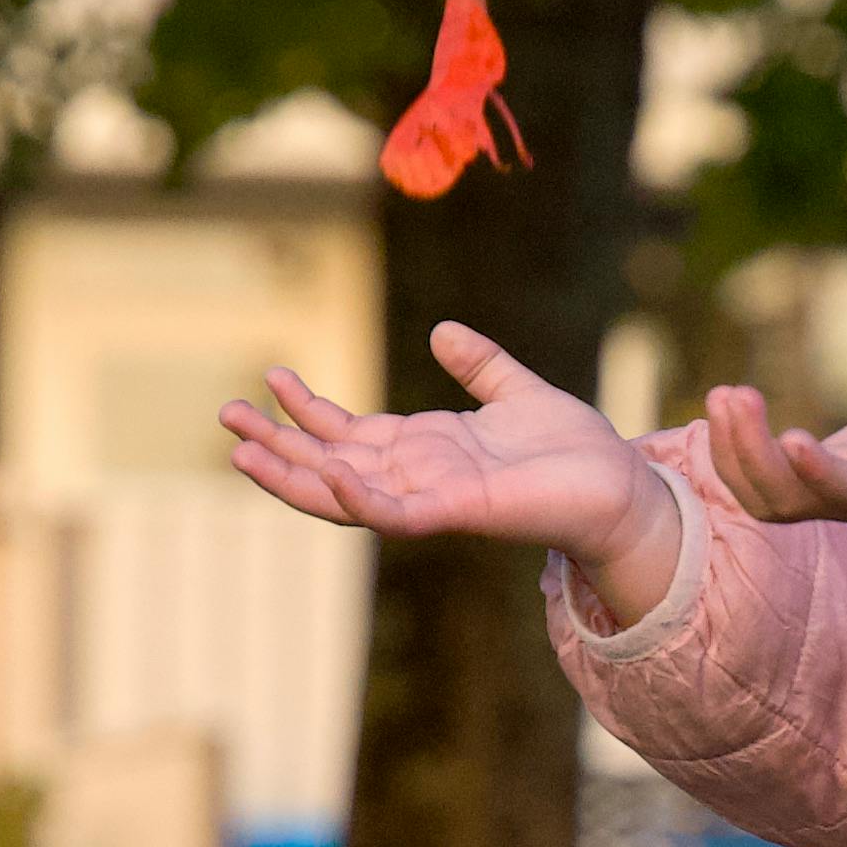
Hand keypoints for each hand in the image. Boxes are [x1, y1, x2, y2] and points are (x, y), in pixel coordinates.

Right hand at [224, 325, 689, 621]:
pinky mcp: (460, 512)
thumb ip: (479, 365)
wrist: (621, 485)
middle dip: (276, 443)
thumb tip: (443, 332)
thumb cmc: (575, 449)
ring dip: (293, 475)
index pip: (349, 434)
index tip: (269, 376)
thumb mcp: (516, 391)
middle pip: (328, 463)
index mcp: (427, 450)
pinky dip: (360, 498)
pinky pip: (397, 514)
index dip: (308, 410)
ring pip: (344, 493)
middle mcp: (419, 477)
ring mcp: (434, 498)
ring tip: (243, 452)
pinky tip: (328, 472)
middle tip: (224, 415)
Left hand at [699, 349, 846, 529]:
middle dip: (752, 457)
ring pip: (762, 501)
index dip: (821, 474)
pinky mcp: (805, 483)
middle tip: (733, 395)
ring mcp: (825, 497)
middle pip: (789, 503)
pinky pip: (755, 484)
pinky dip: (729, 451)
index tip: (792, 438)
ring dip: (731, 453)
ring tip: (722, 396)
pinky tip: (722, 404)